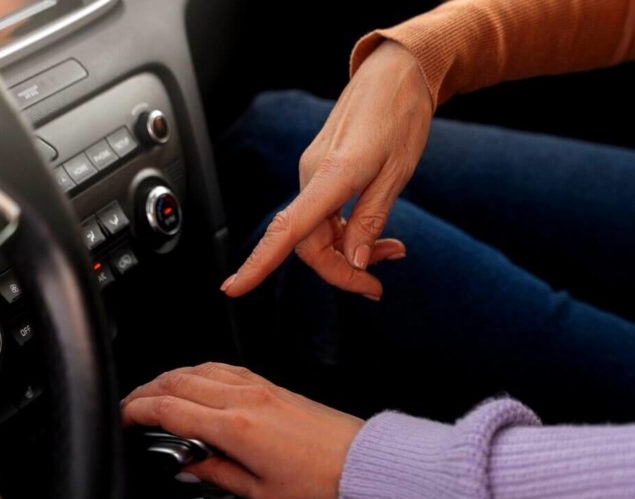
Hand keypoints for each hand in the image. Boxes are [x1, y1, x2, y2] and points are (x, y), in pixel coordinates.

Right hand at [121, 363, 362, 498]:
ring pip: (199, 369)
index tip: (123, 417)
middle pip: (177, 382)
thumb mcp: (258, 492)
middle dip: (146, 392)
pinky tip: (196, 383)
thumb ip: (216, 475)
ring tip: (155, 394)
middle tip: (130, 406)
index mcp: (235, 427)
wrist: (360, 460)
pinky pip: (224, 369)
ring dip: (170, 378)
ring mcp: (258, 387)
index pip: (170, 410)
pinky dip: (199, 373)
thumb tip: (188, 467)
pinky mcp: (271, 385)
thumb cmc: (319, 478)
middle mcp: (244, 399)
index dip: (137, 411)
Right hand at [222, 40, 433, 299]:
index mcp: (332, 175)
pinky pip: (325, 216)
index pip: (288, 230)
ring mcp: (313, 173)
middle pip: (309, 244)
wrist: (395, 73)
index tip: (234, 289)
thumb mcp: (397, 174)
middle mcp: (312, 175)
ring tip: (393, 250)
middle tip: (378, 286)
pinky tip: (377, 236)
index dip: (258, 263)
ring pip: (319, 233)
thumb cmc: (401, 116)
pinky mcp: (321, 172)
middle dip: (342, 271)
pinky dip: (348, 233)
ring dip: (350, 252)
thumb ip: (371, 220)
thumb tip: (354, 263)